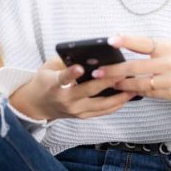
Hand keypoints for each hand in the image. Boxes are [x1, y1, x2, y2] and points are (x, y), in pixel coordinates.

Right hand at [9, 57, 136, 120]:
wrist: (36, 105)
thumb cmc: (45, 80)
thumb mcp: (48, 67)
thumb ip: (66, 60)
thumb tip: (89, 53)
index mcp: (53, 85)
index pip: (63, 78)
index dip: (72, 73)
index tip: (80, 67)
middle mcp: (65, 100)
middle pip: (89, 91)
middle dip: (107, 81)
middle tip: (123, 71)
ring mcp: (75, 110)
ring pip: (100, 104)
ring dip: (119, 96)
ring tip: (134, 86)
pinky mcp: (82, 116)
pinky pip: (103, 111)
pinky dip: (116, 104)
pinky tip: (129, 96)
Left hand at [97, 35, 170, 105]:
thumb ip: (149, 47)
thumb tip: (120, 43)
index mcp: (169, 47)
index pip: (145, 43)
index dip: (127, 41)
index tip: (111, 40)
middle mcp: (170, 64)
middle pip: (137, 67)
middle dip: (115, 70)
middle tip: (98, 72)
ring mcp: (170, 81)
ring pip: (140, 84)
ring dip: (122, 84)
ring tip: (109, 82)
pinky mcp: (170, 94)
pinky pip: (147, 93)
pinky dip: (134, 91)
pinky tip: (124, 90)